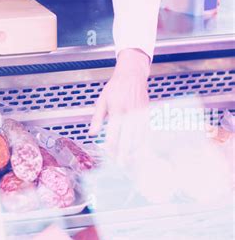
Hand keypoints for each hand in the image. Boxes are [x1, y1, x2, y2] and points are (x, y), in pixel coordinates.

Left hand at [89, 48, 150, 164]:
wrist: (132, 74)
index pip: (114, 132)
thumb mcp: (102, 100)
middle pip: (128, 137)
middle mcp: (130, 111)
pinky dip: (144, 141)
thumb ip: (97, 118)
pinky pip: (147, 131)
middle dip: (124, 152)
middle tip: (121, 165)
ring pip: (139, 136)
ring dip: (135, 149)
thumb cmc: (115, 87)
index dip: (111, 145)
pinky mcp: (148, 113)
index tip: (109, 155)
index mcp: (116, 108)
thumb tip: (92, 133)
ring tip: (131, 161)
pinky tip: (140, 149)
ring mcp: (140, 113)